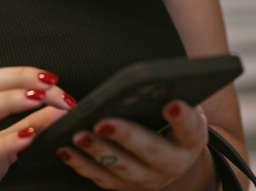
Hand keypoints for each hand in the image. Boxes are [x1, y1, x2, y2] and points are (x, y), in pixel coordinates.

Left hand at [56, 101, 210, 190]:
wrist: (170, 153)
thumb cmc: (167, 117)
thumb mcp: (176, 102)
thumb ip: (163, 92)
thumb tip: (146, 77)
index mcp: (191, 139)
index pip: (191, 128)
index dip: (183, 118)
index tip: (171, 104)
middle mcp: (173, 163)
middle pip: (150, 151)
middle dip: (125, 136)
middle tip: (102, 123)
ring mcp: (149, 178)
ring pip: (122, 168)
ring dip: (98, 151)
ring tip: (77, 135)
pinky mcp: (126, 186)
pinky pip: (101, 178)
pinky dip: (81, 164)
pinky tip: (64, 149)